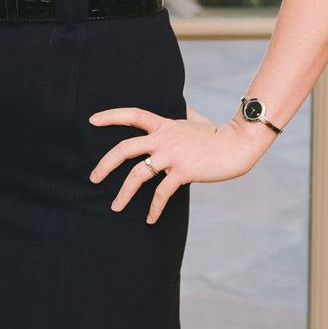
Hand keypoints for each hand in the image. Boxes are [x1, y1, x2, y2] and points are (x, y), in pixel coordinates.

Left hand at [88, 104, 271, 223]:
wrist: (236, 144)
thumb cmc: (217, 133)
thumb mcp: (195, 120)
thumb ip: (183, 117)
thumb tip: (184, 109)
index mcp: (163, 125)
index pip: (132, 115)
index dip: (110, 116)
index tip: (91, 120)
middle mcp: (163, 139)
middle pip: (124, 148)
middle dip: (105, 164)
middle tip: (93, 178)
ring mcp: (171, 155)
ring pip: (137, 174)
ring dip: (124, 193)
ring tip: (115, 207)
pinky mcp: (183, 172)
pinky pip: (162, 193)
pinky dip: (154, 208)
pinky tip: (149, 219)